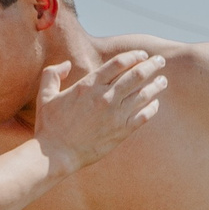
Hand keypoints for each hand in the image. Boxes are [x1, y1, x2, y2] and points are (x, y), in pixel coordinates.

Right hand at [33, 49, 166, 175]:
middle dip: (152, 65)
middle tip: (160, 62)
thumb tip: (66, 64)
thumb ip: (53, 74)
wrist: (56, 154)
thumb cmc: (49, 125)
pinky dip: (152, 108)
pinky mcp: (120, 132)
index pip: (119, 63)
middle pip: (137, 75)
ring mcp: (115, 115)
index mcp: (89, 85)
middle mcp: (105, 97)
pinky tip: (156, 104)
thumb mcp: (45, 95)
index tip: (142, 55)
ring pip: (144, 94)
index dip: (134, 56)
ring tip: (163, 81)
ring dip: (156, 85)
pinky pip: (143, 116)